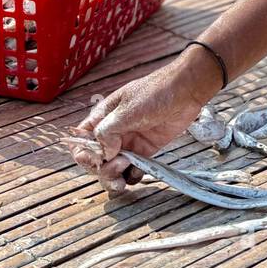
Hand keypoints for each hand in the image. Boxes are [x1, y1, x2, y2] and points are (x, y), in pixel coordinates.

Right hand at [67, 50, 218, 194]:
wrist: (186, 91)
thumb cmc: (155, 93)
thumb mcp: (126, 110)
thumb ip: (108, 132)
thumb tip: (104, 153)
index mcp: (102, 118)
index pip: (81, 141)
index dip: (84, 154)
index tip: (97, 159)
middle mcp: (113, 132)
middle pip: (96, 160)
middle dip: (103, 169)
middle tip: (120, 164)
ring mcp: (129, 142)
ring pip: (113, 167)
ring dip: (115, 176)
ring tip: (127, 171)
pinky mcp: (146, 149)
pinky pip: (133, 169)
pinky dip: (132, 176)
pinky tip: (138, 173)